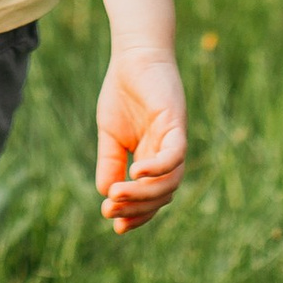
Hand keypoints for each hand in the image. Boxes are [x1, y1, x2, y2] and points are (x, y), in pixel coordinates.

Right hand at [96, 45, 186, 234]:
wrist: (133, 56)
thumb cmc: (123, 92)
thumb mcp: (111, 136)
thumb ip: (111, 164)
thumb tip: (107, 194)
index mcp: (154, 158)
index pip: (153, 197)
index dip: (138, 215)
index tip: (116, 226)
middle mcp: (168, 153)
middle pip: (163, 194)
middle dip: (137, 208)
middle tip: (110, 211)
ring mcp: (174, 138)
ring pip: (170, 180)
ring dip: (143, 193)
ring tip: (117, 195)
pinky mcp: (175, 121)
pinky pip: (174, 153)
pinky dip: (158, 167)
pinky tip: (137, 172)